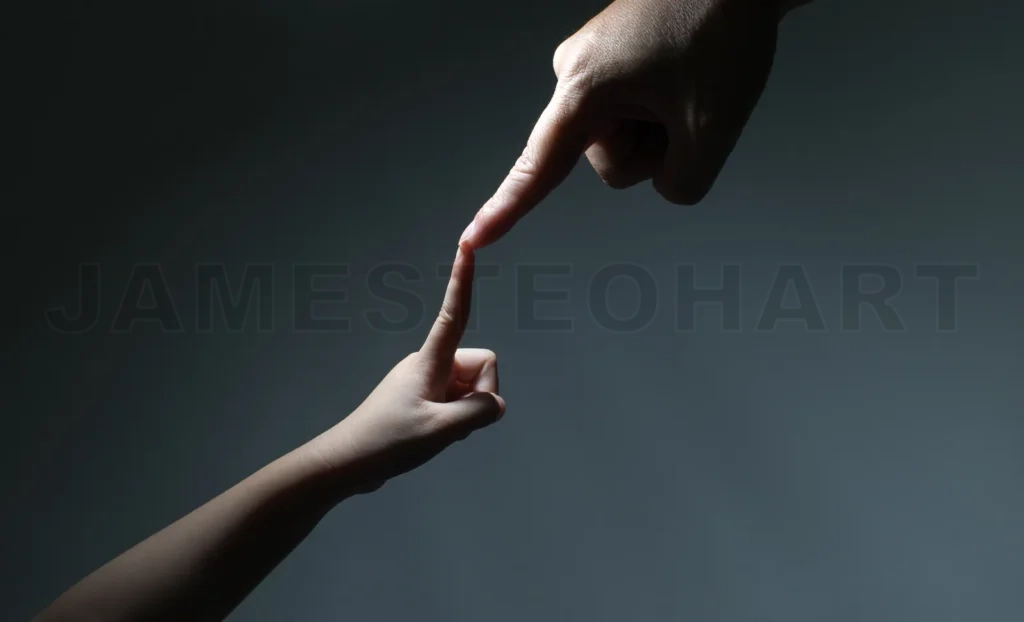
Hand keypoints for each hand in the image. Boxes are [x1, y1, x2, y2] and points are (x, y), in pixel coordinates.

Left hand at [312, 243, 505, 492]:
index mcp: (431, 360)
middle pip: (481, 366)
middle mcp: (430, 363)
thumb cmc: (388, 440)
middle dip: (479, 395)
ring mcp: (426, 381)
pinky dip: (455, 419)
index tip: (468, 243)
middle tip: (451, 422)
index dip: (464, 279)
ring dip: (465, 412)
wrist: (349, 461)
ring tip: (436, 431)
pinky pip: (457, 402)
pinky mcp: (422, 398)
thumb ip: (480, 412)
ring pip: (471, 388)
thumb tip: (495, 404)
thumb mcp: (443, 430)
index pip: (455, 311)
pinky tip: (431, 436)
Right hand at [461, 0, 800, 248]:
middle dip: (657, 148)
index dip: (507, 209)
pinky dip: (667, 110)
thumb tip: (666, 184)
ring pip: (627, 143)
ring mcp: (593, 67)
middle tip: (693, 100)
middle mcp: (575, 73)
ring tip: (692, 81)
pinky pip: (634, 115)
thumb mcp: (713, 127)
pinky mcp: (612, 64)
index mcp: (585, 85)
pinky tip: (688, 75)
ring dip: (667, 128)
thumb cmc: (720, 28)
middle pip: (611, 163)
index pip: (540, 166)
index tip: (473, 239)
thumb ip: (682, 184)